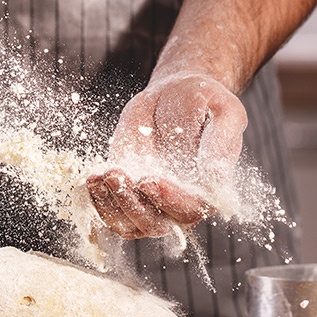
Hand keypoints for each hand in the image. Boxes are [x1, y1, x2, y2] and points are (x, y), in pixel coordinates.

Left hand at [86, 73, 246, 238]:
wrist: (175, 92)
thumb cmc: (205, 100)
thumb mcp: (224, 112)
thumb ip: (221, 142)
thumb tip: (216, 178)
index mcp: (208, 190)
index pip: (190, 209)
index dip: (169, 200)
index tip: (149, 181)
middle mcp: (178, 203)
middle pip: (155, 224)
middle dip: (133, 205)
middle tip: (117, 176)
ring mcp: (149, 200)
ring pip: (129, 224)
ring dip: (111, 206)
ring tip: (101, 176)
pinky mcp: (127, 190)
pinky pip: (110, 210)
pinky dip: (98, 200)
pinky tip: (93, 178)